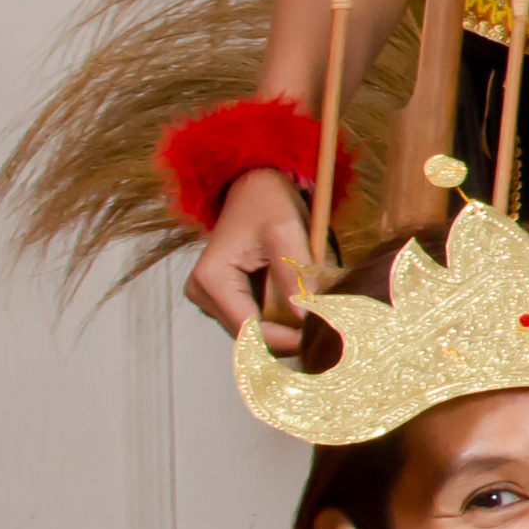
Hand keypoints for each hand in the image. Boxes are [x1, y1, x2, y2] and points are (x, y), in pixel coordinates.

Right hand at [189, 167, 316, 350]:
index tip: (320, 340)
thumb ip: (294, 276)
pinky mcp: (224, 297)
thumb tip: (304, 318)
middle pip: (250, 336)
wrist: (255, 187)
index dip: (285, 340)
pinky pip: (255, 319)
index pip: (249, 330)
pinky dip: (280, 319)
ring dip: (285, 330)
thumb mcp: (286, 233)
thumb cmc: (268, 203)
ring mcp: (210, 298)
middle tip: (326, 334)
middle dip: (288, 336)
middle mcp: (202, 294)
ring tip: (319, 320)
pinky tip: (303, 311)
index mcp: (211, 279)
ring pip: (254, 332)